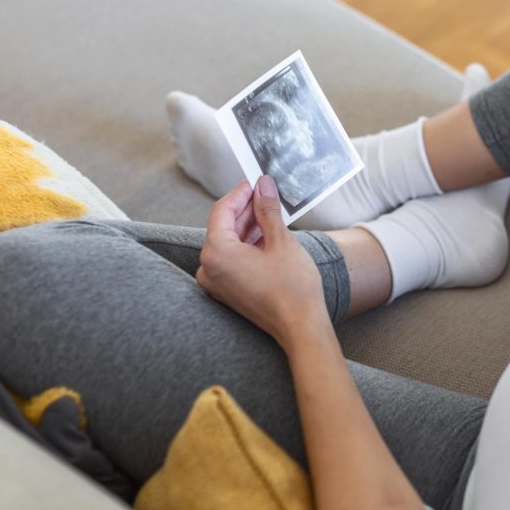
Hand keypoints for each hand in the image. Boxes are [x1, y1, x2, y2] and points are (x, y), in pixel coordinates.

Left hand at [197, 176, 330, 344]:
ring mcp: (216, 282)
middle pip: (224, 227)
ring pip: (229, 243)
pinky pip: (232, 260)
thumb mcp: (281, 241)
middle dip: (246, 210)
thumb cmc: (292, 288)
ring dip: (249, 227)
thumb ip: (268, 210)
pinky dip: (247, 246)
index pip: (222, 211)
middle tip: (268, 195)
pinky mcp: (227, 291)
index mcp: (216, 253)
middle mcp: (208, 268)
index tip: (258, 182)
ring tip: (272, 214)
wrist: (300, 327)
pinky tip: (268, 236)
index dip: (241, 193)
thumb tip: (263, 185)